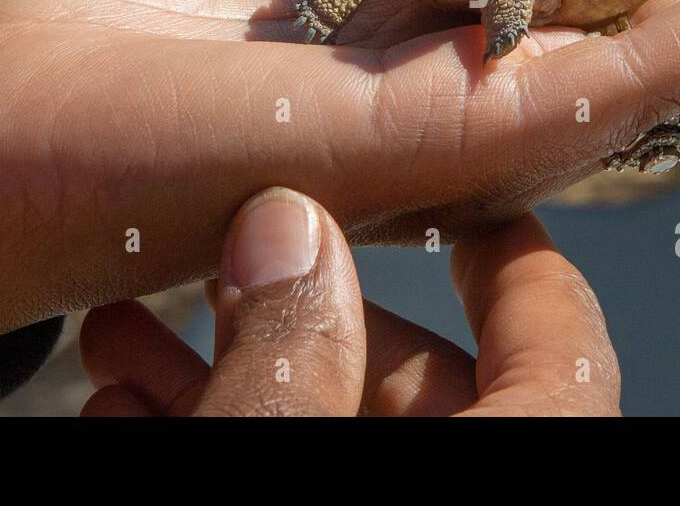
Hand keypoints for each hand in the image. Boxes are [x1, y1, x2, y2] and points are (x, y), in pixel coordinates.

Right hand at [80, 187, 619, 415]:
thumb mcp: (271, 455)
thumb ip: (291, 358)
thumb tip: (287, 226)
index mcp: (507, 454)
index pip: (560, 336)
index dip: (515, 252)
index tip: (457, 202)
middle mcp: (465, 468)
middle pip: (418, 374)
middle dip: (291, 307)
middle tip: (202, 258)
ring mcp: (390, 490)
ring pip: (331, 414)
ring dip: (232, 364)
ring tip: (119, 333)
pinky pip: (292, 450)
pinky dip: (222, 418)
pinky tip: (120, 403)